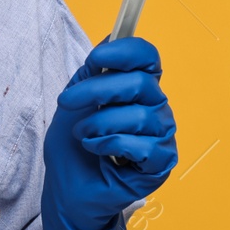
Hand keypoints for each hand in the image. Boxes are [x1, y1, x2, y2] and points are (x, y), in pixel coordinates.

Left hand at [39, 36, 176, 229]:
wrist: (67, 190)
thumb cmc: (72, 148)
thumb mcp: (74, 102)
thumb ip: (92, 73)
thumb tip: (110, 39)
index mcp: (138, 90)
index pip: (148, 58)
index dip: (126, 52)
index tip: (97, 59)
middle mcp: (156, 109)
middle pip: (141, 83)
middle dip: (97, 90)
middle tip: (67, 102)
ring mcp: (162, 137)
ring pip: (140, 116)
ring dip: (99, 124)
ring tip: (85, 136)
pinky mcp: (162, 164)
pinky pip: (144, 146)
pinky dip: (111, 146)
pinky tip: (98, 152)